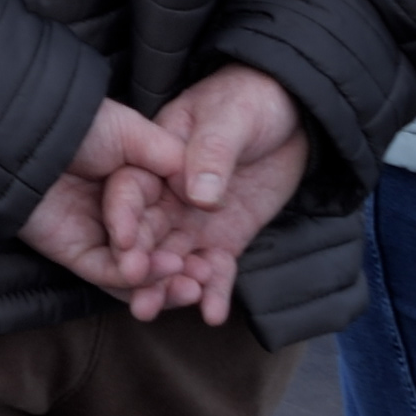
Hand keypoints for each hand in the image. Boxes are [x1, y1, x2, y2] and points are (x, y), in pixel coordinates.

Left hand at [17, 96, 189, 296]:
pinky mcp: (73, 252)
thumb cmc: (79, 124)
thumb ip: (171, 159)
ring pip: (135, 272)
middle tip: (206, 277)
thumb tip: (207, 191)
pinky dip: (131, 279)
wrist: (28, 132)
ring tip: (189, 283)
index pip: (171, 223)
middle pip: (158, 253)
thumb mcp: (133, 134)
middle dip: (185, 270)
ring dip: (164, 282)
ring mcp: (96, 236)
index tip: (219, 248)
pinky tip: (155, 271)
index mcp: (136, 189)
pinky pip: (106, 274)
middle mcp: (118, 217)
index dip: (195, 237)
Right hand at [126, 64, 311, 325]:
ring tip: (158, 313)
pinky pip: (214, 270)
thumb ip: (213, 154)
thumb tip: (199, 196)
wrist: (291, 114)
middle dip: (139, 267)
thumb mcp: (231, 118)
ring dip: (167, 288)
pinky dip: (213, 292)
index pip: (130, 191)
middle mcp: (165, 196)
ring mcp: (193, 220)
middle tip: (137, 298)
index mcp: (154, 159)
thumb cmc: (251, 100)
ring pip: (173, 259)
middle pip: (145, 234)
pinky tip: (212, 315)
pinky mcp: (223, 239)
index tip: (125, 248)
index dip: (124, 219)